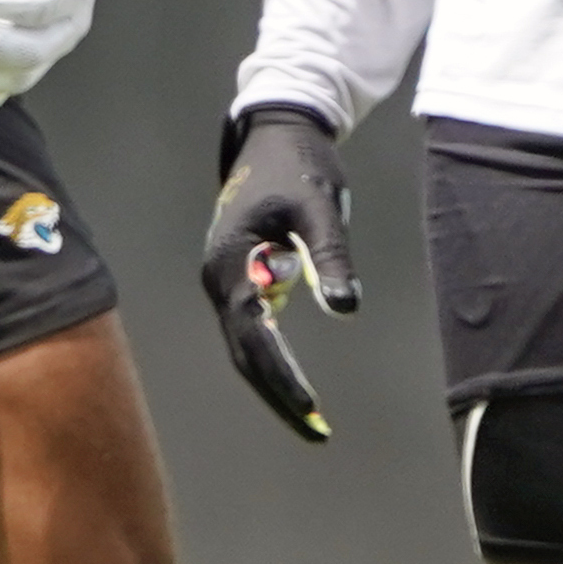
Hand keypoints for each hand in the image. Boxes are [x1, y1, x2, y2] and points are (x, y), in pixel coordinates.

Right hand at [201, 104, 356, 442]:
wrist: (275, 132)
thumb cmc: (299, 166)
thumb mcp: (319, 205)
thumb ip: (328, 255)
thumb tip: (344, 309)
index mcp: (231, 260)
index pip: (253, 333)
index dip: (281, 374)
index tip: (312, 407)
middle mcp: (218, 276)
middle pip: (243, 350)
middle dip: (276, 393)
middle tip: (316, 430)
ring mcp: (224, 278)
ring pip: (244, 344)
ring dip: (273, 381)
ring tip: (310, 418)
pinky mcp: (237, 277)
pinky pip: (249, 330)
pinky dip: (271, 359)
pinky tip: (294, 381)